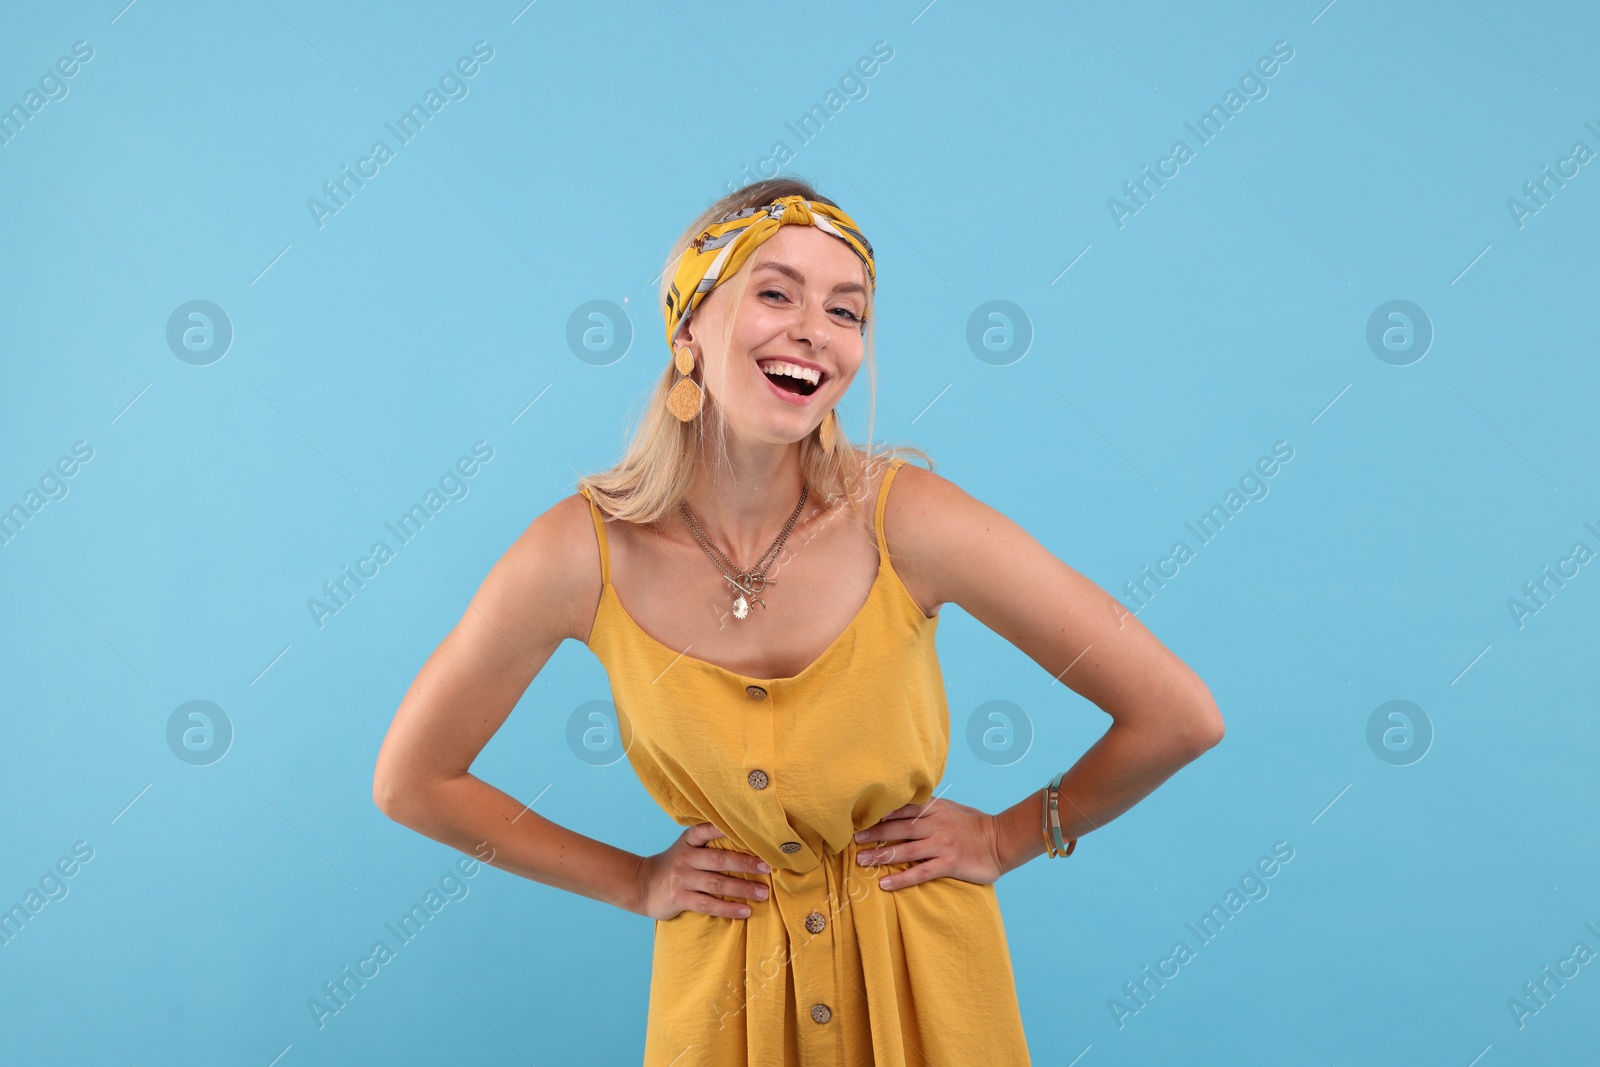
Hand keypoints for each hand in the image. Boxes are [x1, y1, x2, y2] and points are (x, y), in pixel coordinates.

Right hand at [633, 822, 770, 920]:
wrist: (642, 885)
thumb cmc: (674, 865)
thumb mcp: (686, 847)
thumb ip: (708, 843)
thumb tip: (746, 844)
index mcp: (688, 840)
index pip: (707, 830)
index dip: (725, 828)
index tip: (750, 830)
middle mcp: (685, 857)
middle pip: (719, 860)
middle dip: (745, 864)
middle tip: (767, 868)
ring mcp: (681, 878)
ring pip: (717, 884)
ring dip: (742, 889)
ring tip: (763, 893)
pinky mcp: (679, 898)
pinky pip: (708, 905)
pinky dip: (728, 909)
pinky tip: (745, 911)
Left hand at [853, 797, 1004, 890]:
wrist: (1001, 840)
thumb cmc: (974, 824)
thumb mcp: (950, 808)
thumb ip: (928, 807)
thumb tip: (903, 806)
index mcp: (935, 808)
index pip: (903, 807)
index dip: (881, 812)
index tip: (860, 816)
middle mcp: (935, 824)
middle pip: (898, 828)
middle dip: (874, 833)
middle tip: (854, 839)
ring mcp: (941, 844)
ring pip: (905, 850)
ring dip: (881, 855)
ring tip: (861, 861)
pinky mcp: (948, 863)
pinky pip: (920, 872)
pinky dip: (901, 878)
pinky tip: (885, 883)